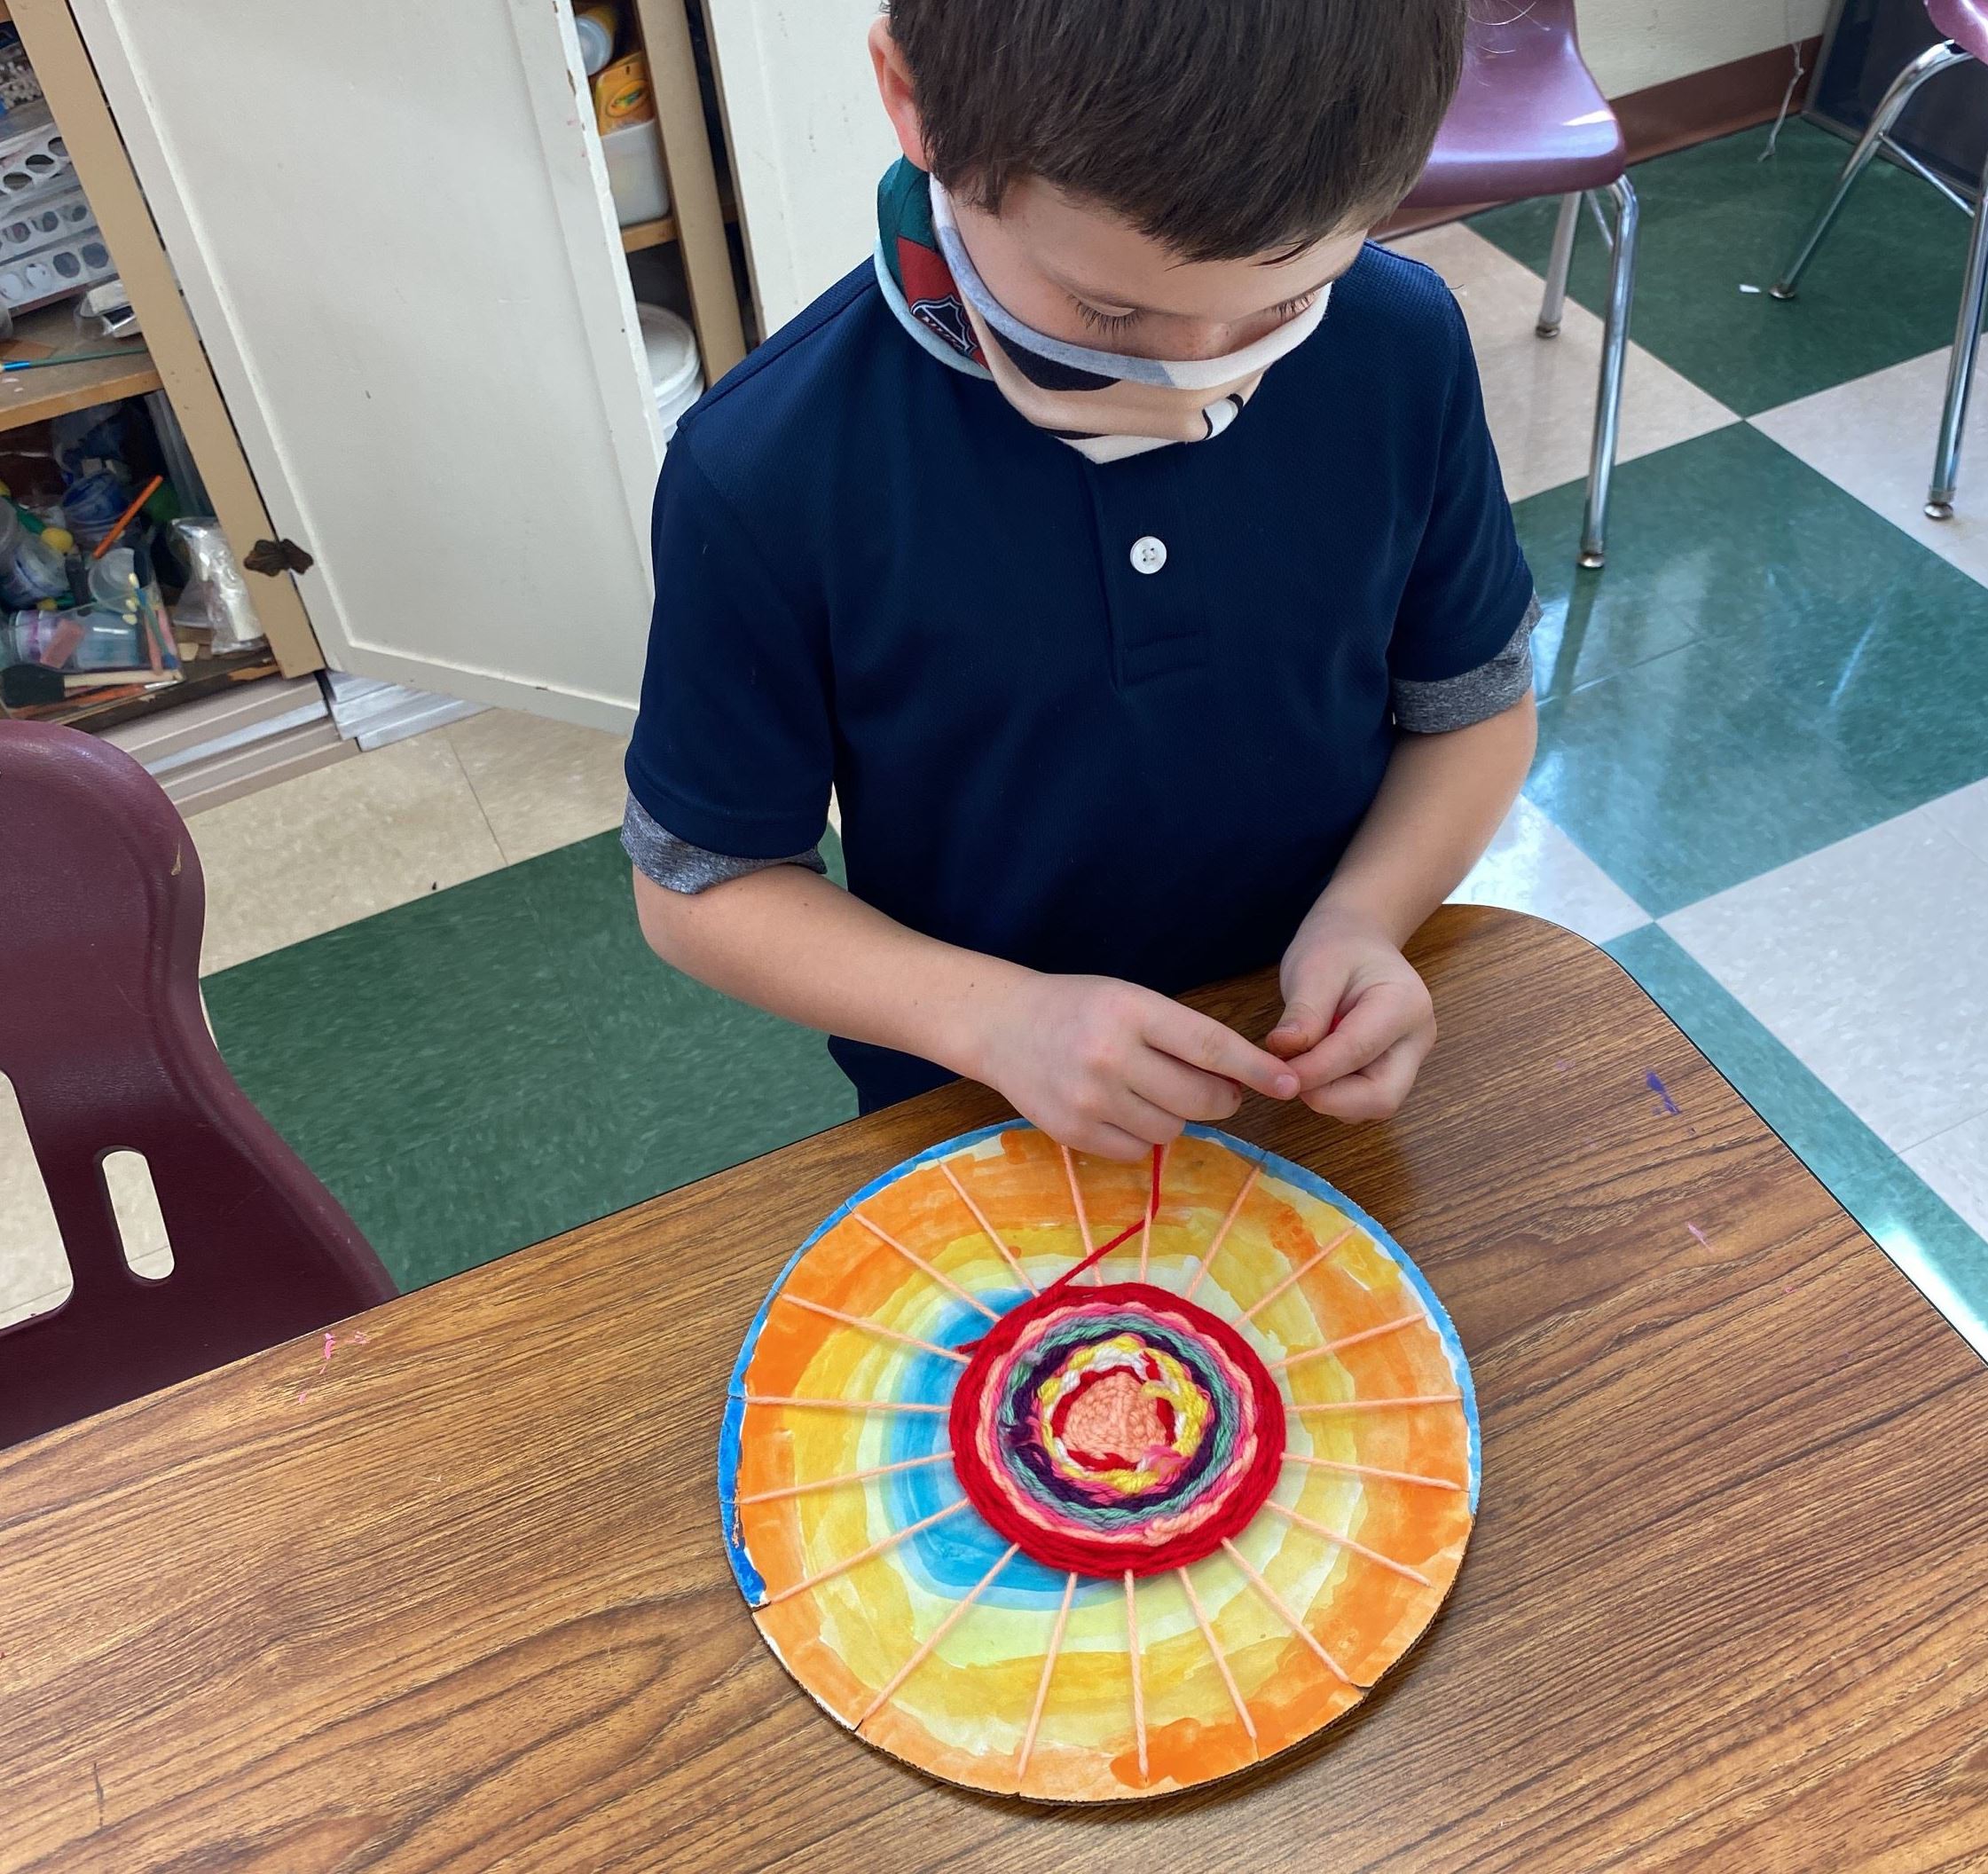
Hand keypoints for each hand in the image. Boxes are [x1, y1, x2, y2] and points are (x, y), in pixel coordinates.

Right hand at [970, 973, 1299, 1159]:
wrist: (1002, 1026)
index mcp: (1130, 1011)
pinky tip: (1122, 1109)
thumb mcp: (1130, 1000)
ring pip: (1171, 1129)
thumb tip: (1242, 1083)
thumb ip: (1181, 1035)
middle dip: (1221, 1098)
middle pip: (1197, 1097)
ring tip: (1148, 1090)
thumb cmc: (1078, 1008)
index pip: (1209, 1045)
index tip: (1287, 1084)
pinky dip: (1142, 1135)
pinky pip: (1138, 1151)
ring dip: (1175, 1115)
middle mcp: (1109, 1055)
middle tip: (1216, 1089)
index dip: (1254, 1068)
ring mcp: (1088, 1098)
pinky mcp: (1072, 1132)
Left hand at [1266, 908, 1434, 1121]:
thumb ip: (1303, 1011)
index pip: (1359, 1051)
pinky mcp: (1393, 1072)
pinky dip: (1334, 1094)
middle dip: (1331, 1098)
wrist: (1358, 939)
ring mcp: (1409, 1059)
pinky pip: (1364, 1100)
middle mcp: (1416, 1039)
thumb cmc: (1338, 946)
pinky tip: (1313, 1066)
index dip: (1315, 1071)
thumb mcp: (1313, 967)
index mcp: (1405, 1004)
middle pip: (1382, 1096)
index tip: (1277, 1073)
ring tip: (1300, 1062)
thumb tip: (1284, 1051)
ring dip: (1330, 1098)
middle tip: (1288, 1078)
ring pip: (1373, 1105)